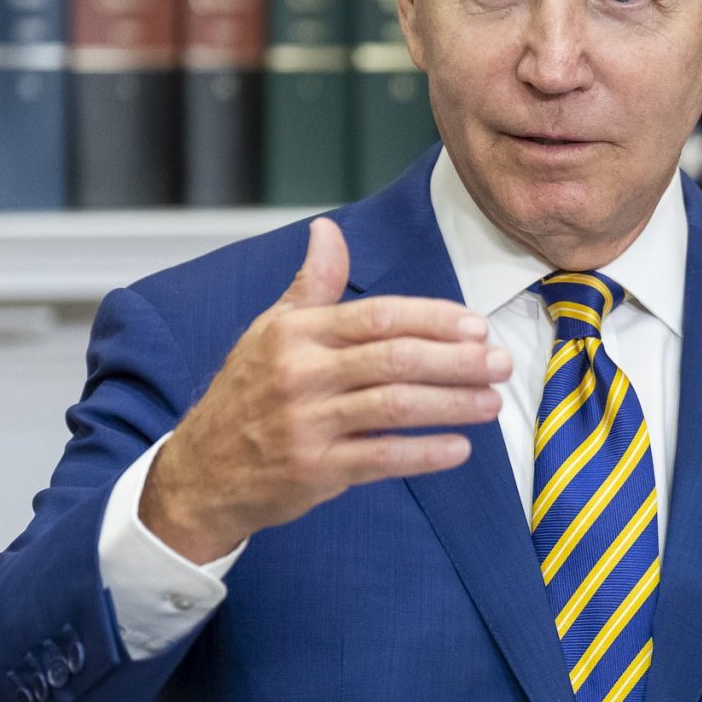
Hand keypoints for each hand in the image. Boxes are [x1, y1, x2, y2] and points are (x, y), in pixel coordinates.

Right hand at [140, 217, 507, 562]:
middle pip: (395, 359)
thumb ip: (311, 284)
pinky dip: (424, 453)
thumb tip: (328, 230)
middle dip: (457, 360)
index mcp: (296, 332)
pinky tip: (460, 448)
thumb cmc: (247, 394)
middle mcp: (300, 373)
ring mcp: (306, 423)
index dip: (434, 319)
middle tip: (500, 362)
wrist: (201, 472)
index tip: (477, 326)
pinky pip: (381, 458)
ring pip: (395, 407)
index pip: (379, 316)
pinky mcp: (314, 469)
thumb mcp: (271, 332)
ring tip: (492, 402)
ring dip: (451, 404)